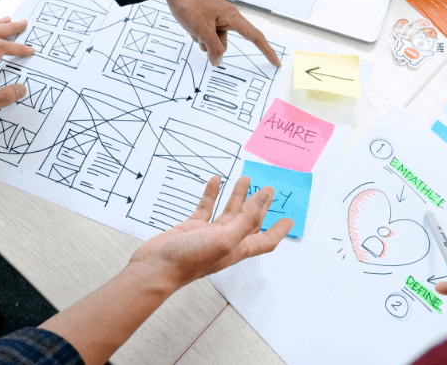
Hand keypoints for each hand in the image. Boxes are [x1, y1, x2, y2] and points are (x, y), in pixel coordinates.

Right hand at [129, 176, 292, 290]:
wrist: (156, 268)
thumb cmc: (190, 260)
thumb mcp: (225, 240)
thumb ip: (246, 220)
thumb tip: (263, 200)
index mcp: (237, 248)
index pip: (265, 240)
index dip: (278, 230)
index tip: (289, 220)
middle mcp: (225, 241)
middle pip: (248, 221)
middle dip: (259, 205)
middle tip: (269, 189)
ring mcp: (208, 234)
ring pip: (228, 211)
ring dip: (237, 195)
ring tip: (245, 179)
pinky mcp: (191, 227)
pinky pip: (205, 207)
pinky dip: (211, 193)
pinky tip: (215, 180)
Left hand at [166, 0, 280, 67]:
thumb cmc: (190, 1)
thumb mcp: (201, 29)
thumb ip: (212, 47)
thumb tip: (218, 61)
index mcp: (232, 18)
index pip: (255, 37)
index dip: (267, 51)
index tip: (276, 62)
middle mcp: (226, 17)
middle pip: (224, 42)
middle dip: (211, 45)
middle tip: (198, 34)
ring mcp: (214, 16)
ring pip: (211, 38)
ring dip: (200, 38)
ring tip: (190, 25)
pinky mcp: (204, 15)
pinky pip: (203, 32)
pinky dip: (195, 32)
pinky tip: (187, 23)